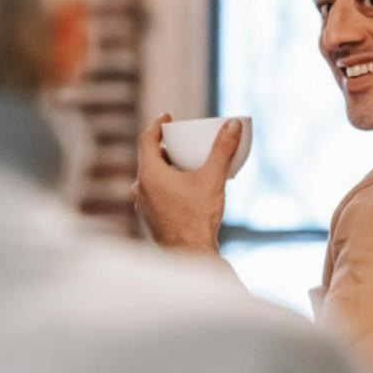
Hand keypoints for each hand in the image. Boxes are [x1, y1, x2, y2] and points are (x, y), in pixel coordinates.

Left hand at [132, 114, 241, 253]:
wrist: (190, 255)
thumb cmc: (198, 218)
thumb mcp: (213, 179)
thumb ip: (223, 149)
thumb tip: (233, 124)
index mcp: (149, 174)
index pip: (147, 140)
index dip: (157, 125)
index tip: (167, 117)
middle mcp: (139, 188)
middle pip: (149, 159)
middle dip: (165, 147)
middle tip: (182, 141)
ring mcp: (141, 205)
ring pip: (151, 177)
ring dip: (166, 167)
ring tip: (185, 164)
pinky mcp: (148, 218)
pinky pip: (153, 193)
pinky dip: (165, 184)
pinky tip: (183, 189)